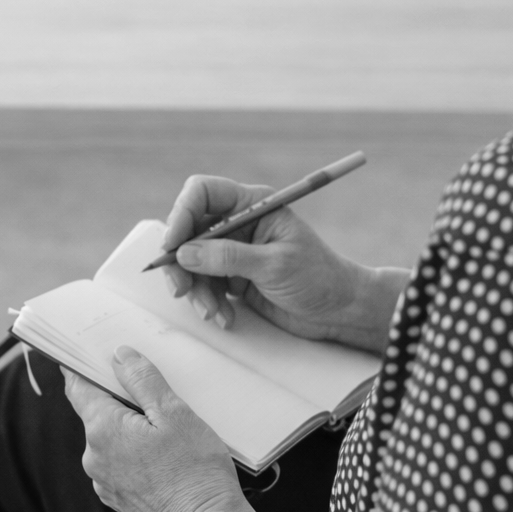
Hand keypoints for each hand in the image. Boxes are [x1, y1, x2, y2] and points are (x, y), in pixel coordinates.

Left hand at [61, 347, 261, 511]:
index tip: (84, 351)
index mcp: (102, 429)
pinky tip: (165, 453)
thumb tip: (120, 356)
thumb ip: (143, 380)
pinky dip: (136, 452)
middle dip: (118, 397)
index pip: (78, 388)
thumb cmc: (195, 470)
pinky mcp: (120, 499)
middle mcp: (94, 457)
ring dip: (130, 427)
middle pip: (97, 413)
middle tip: (149, 385)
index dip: (80, 366)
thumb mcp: (174, 413)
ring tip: (166, 424)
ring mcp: (105, 482)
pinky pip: (121, 463)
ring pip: (111, 440)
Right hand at [162, 173, 407, 353]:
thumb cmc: (319, 278)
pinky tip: (224, 318)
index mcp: (253, 205)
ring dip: (196, 290)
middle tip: (181, 290)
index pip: (202, 193)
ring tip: (213, 312)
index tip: (172, 246)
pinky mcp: (233, 277)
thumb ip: (229, 257)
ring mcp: (234, 251)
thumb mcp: (275, 265)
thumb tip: (185, 253)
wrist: (340, 311)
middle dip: (181, 262)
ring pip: (192, 263)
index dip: (181, 214)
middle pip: (188, 230)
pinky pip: (204, 285)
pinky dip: (208, 303)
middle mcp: (239, 223)